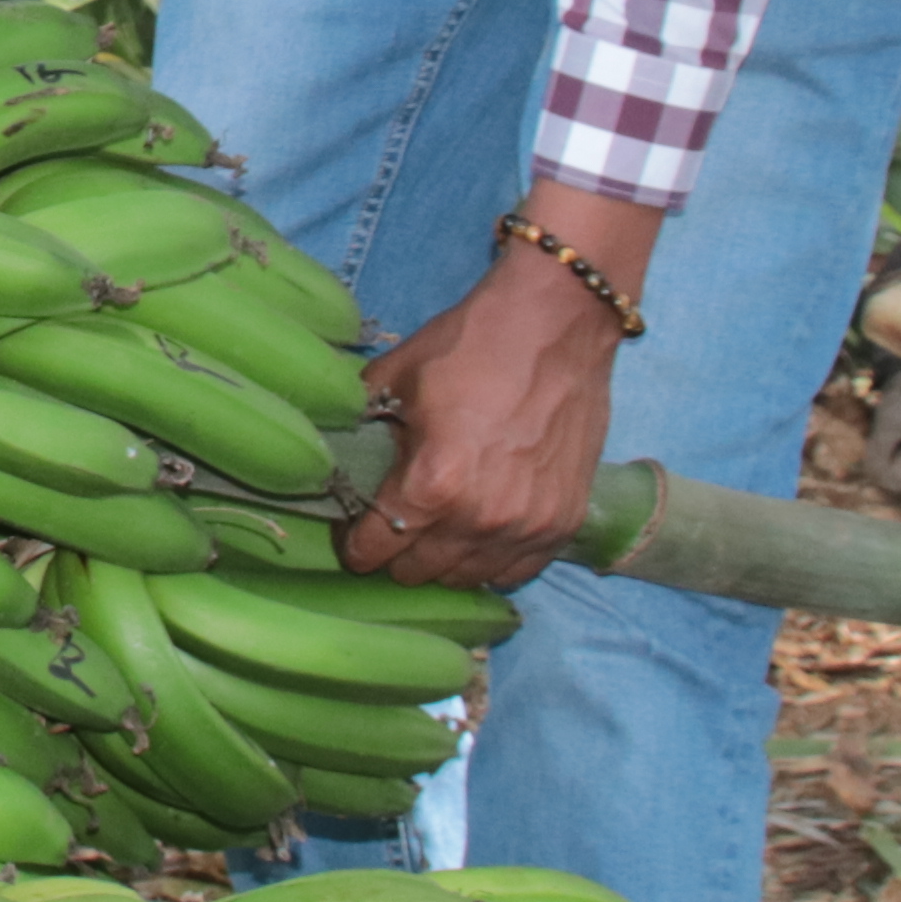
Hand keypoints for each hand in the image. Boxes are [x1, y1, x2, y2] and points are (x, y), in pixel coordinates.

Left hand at [341, 249, 625, 589]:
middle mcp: (480, 520)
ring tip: (438, 524)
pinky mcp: (564, 522)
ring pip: (465, 577)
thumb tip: (336, 458)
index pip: (373, 551)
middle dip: (397, 551)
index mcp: (432, 486)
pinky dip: (492, 558)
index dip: (355, 543)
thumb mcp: (396, 378)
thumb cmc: (473, 344)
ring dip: (444, 558)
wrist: (558, 323)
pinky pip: (515, 571)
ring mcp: (528, 526)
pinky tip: (481, 528)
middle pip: (417, 572)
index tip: (353, 530)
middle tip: (395, 519)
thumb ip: (362, 428)